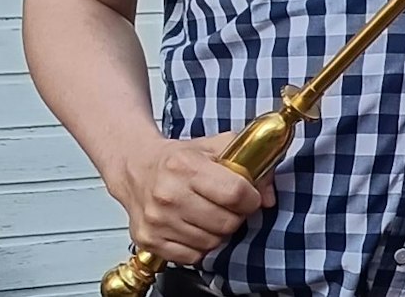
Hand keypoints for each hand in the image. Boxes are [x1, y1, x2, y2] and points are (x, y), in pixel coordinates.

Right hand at [109, 132, 275, 262]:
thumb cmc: (178, 159)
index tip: (249, 197)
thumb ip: (251, 164)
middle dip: (236, 216)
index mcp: (186, 166)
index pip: (235, 193)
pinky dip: (198, 246)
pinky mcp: (148, 239)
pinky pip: (191, 256)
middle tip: (229, 207)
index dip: (251, 198)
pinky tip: (194, 227)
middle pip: (226, 222)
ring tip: (209, 215)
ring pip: (210, 242)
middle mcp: (168, 194)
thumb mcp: (217, 148)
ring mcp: (156, 220)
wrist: (136, 168)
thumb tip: (268, 197)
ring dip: (218, 232)